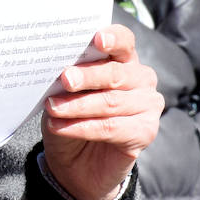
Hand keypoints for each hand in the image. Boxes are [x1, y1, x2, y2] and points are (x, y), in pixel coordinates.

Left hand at [41, 24, 161, 199]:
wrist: (77, 161)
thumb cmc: (71, 116)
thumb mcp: (63, 94)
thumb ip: (67, 79)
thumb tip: (58, 71)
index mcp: (122, 59)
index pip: (123, 42)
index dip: (112, 38)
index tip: (97, 39)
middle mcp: (141, 78)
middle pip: (116, 73)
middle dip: (87, 76)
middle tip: (64, 79)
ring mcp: (147, 105)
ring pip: (111, 102)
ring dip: (77, 106)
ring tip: (52, 108)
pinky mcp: (146, 132)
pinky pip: (111, 127)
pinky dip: (82, 127)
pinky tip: (60, 127)